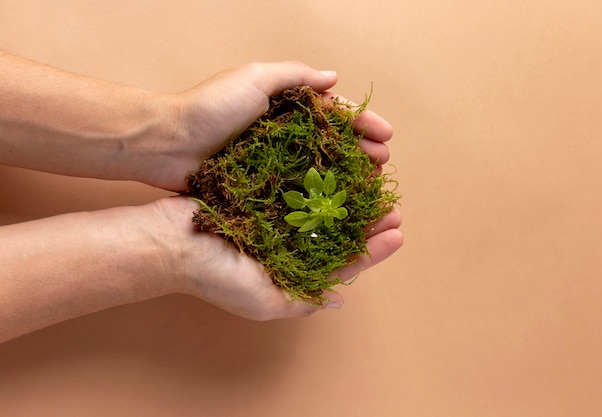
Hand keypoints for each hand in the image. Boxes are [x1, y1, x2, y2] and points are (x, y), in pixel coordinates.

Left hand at [140, 62, 392, 190]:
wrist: (166, 144)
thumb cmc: (208, 107)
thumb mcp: (253, 78)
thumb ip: (294, 76)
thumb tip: (333, 77)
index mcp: (284, 105)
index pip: (333, 113)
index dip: (361, 123)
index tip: (386, 135)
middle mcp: (283, 133)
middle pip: (332, 142)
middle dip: (361, 151)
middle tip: (383, 164)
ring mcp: (272, 161)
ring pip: (318, 168)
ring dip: (346, 176)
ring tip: (370, 185)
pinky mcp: (258, 185)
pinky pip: (295, 190)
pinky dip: (318, 196)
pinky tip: (335, 205)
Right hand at [147, 196, 402, 319]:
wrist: (169, 241)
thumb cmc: (214, 276)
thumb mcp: (262, 300)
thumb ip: (301, 303)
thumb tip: (338, 301)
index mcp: (291, 271)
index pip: (342, 263)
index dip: (371, 250)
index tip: (396, 233)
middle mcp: (287, 243)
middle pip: (337, 231)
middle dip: (367, 220)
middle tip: (392, 207)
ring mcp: (275, 217)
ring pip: (323, 205)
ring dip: (349, 194)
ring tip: (375, 181)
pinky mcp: (262, 193)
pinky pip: (298, 183)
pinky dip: (320, 175)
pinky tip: (340, 165)